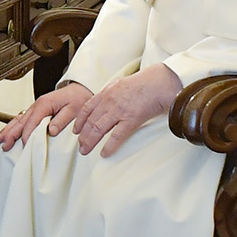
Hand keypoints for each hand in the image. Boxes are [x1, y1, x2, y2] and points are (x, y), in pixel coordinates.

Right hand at [0, 81, 93, 149]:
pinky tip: (8, 132)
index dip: (27, 135)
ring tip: (1, 140)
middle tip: (5, 145)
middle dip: (11, 133)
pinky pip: (22, 118)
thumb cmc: (78, 99)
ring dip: (9, 130)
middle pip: (21, 121)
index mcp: (45, 104)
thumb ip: (61, 120)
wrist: (81, 90)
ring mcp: (36, 107)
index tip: (25, 146)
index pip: (32, 122)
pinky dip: (13, 126)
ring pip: (18, 119)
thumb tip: (51, 130)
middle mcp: (37, 105)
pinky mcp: (37, 110)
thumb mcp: (74, 109)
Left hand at [66, 63, 182, 156]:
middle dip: (83, 136)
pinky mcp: (131, 119)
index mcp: (106, 92)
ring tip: (85, 151)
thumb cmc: (146, 83)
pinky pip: (116, 136)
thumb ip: (111, 93)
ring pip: (98, 129)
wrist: (161, 82)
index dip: (80, 122)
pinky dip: (109, 146)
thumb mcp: (121, 84)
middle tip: (80, 146)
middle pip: (90, 121)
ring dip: (90, 142)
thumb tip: (105, 102)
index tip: (76, 131)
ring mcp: (119, 111)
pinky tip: (104, 153)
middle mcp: (109, 101)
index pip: (86, 109)